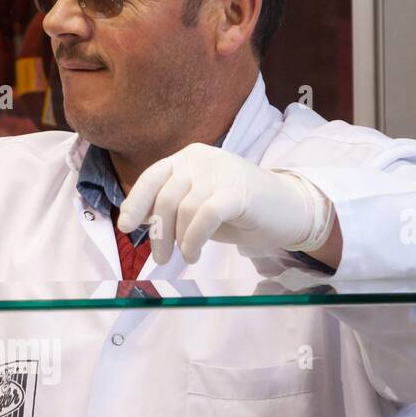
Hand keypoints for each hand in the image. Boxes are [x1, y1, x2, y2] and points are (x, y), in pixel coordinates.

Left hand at [117, 143, 332, 264]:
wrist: (288, 209)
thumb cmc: (238, 210)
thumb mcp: (196, 205)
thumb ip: (170, 208)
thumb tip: (136, 222)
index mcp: (187, 158)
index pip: (152, 177)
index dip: (136, 202)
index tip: (126, 227)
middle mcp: (201, 158)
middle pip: (165, 198)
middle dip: (158, 233)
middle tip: (161, 258)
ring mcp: (220, 171)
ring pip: (183, 209)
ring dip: (179, 241)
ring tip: (186, 256)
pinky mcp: (238, 190)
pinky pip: (204, 216)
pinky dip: (194, 239)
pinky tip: (194, 253)